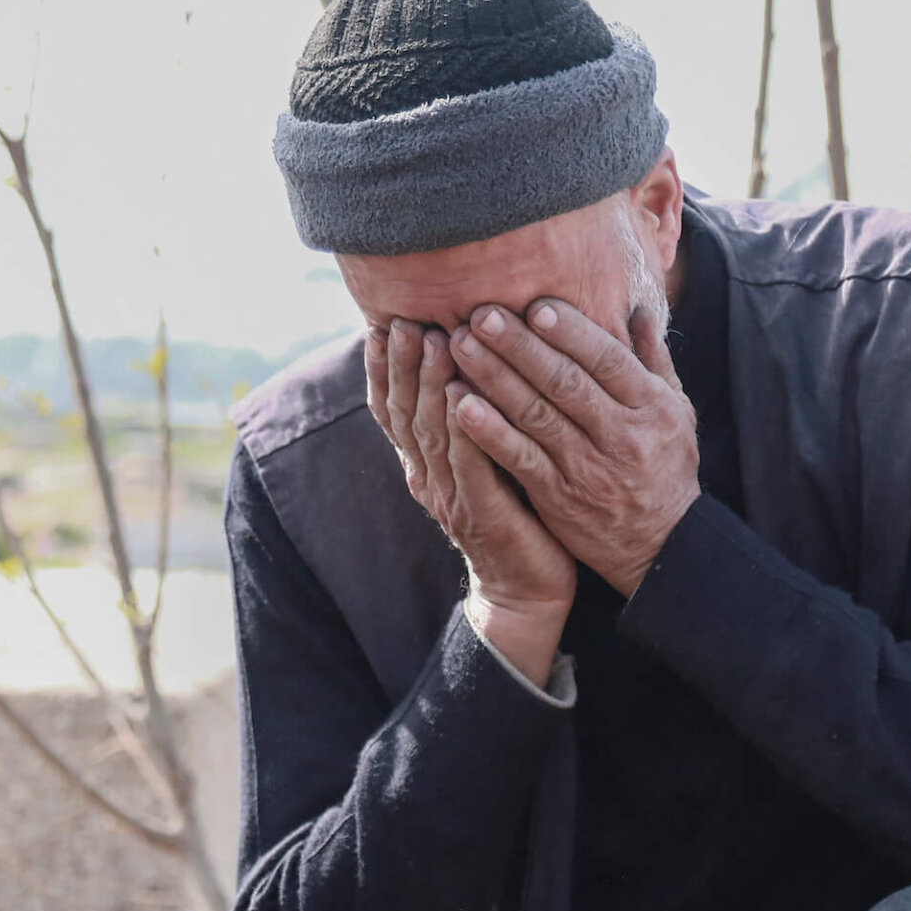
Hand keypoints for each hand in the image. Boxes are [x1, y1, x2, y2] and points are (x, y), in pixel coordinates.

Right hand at [366, 318, 574, 683]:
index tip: (382, 323)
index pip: (393, 409)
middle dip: (403, 363)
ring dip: (430, 385)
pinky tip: (464, 398)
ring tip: (434, 342)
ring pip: (432, 433)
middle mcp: (428, 478)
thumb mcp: (484, 463)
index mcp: (425, 464)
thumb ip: (473, 419)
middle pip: (405, 412)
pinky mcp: (482, 514)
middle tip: (405, 319)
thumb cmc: (516, 517)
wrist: (528, 591)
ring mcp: (451, 497)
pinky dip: (463, 430)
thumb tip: (473, 362)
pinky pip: (468, 466)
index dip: (383, 368)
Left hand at [448, 300, 698, 597]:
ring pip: (537, 415)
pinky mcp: (560, 497)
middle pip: (565, 382)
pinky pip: (521, 460)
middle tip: (481, 313)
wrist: (662, 545)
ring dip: (495, 378)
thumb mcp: (677, 412)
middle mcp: (621, 435)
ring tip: (460, 346)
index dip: (571, 332)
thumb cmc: (666, 468)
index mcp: (652, 406)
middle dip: (520, 345)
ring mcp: (588, 468)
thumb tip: (638, 310)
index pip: (608, 360)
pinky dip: (491, 433)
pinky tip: (460, 407)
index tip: (535, 305)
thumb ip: (654, 361)